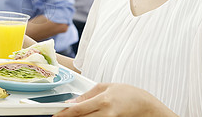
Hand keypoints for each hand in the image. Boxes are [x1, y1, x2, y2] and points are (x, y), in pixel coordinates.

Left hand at [53, 83, 176, 116]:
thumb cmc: (128, 94)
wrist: (146, 106)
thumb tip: (72, 102)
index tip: (55, 116)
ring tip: (76, 116)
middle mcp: (106, 114)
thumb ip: (88, 95)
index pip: (78, 110)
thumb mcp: (107, 87)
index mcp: (103, 101)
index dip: (64, 114)